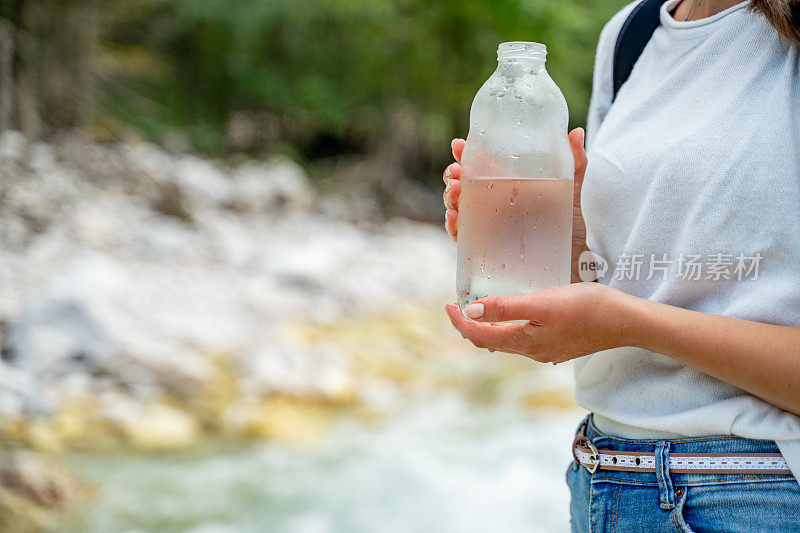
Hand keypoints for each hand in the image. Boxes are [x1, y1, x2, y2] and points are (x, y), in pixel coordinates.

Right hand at [442, 130, 588, 280]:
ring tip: (455, 189)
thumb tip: (576, 132)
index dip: (466, 154)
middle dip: (453, 176)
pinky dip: (454, 227)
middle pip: (463, 187)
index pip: (480, 167)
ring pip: (459, 209)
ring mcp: (488, 228)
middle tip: (456, 171)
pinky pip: (463, 239)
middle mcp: (493, 207)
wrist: (579, 264)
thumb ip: (575, 163)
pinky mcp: (487, 251)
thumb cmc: (572, 228)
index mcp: (507, 188)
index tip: (458, 145)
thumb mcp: (573, 191)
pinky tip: (454, 217)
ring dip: (450, 198)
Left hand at [445, 283, 633, 362]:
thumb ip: (506, 308)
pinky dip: (508, 330)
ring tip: (478, 310)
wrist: (627, 322)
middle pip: (490, 343)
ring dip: (488, 329)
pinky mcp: (559, 345)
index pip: (480, 337)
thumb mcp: (543, 303)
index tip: (447, 305)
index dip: (459, 322)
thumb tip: (472, 312)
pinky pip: (524, 341)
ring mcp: (546, 351)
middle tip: (457, 306)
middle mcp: (532, 352)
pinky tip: (512, 318)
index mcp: (524, 342)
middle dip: (470, 327)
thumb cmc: (587, 307)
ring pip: (507, 343)